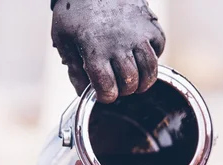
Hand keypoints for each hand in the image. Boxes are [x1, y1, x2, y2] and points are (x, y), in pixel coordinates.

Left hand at [51, 0, 165, 102]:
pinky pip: (159, 50)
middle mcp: (119, 43)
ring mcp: (138, 34)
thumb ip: (73, 67)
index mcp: (94, 48)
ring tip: (136, 84)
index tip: (104, 94)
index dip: (106, 97)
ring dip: (143, 82)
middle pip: (130, 82)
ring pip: (150, 71)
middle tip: (119, 87)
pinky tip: (142, 59)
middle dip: (124, 91)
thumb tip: (83, 94)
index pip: (108, 87)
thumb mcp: (63, 37)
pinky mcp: (150, 26)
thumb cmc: (76, 10)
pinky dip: (153, 59)